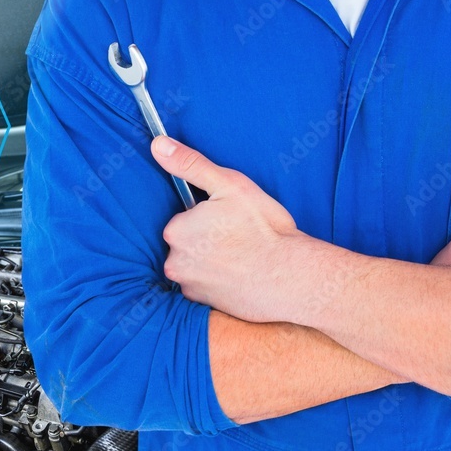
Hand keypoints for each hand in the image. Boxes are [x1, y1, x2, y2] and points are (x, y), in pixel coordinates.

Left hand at [152, 136, 306, 321]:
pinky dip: (220, 282)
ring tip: (243, 258)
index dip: (208, 217)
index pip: (183, 219)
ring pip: (196, 266)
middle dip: (207, 240)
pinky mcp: (204, 306)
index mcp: (176, 231)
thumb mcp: (229, 185)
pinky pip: (206, 287)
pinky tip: (241, 277)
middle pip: (187, 243)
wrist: (292, 278)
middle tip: (240, 239)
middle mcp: (174, 262)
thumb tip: (158, 144)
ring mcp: (189, 287)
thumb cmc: (264, 230)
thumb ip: (191, 164)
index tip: (231, 221)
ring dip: (213, 262)